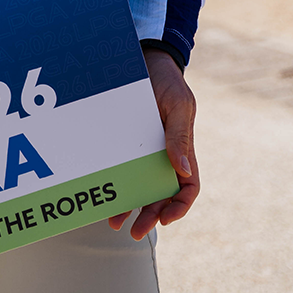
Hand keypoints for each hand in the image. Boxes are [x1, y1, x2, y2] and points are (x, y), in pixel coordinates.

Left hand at [109, 48, 199, 239]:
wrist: (143, 61)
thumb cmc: (167, 82)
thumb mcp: (178, 105)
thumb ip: (180, 135)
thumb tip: (182, 169)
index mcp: (182, 150)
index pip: (188, 186)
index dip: (180, 206)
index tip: (166, 219)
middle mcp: (163, 157)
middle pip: (161, 196)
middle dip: (151, 216)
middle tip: (135, 231)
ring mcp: (142, 153)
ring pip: (139, 190)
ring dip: (131, 209)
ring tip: (116, 223)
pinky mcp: (123, 147)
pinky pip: (119, 172)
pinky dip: (114, 189)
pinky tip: (104, 201)